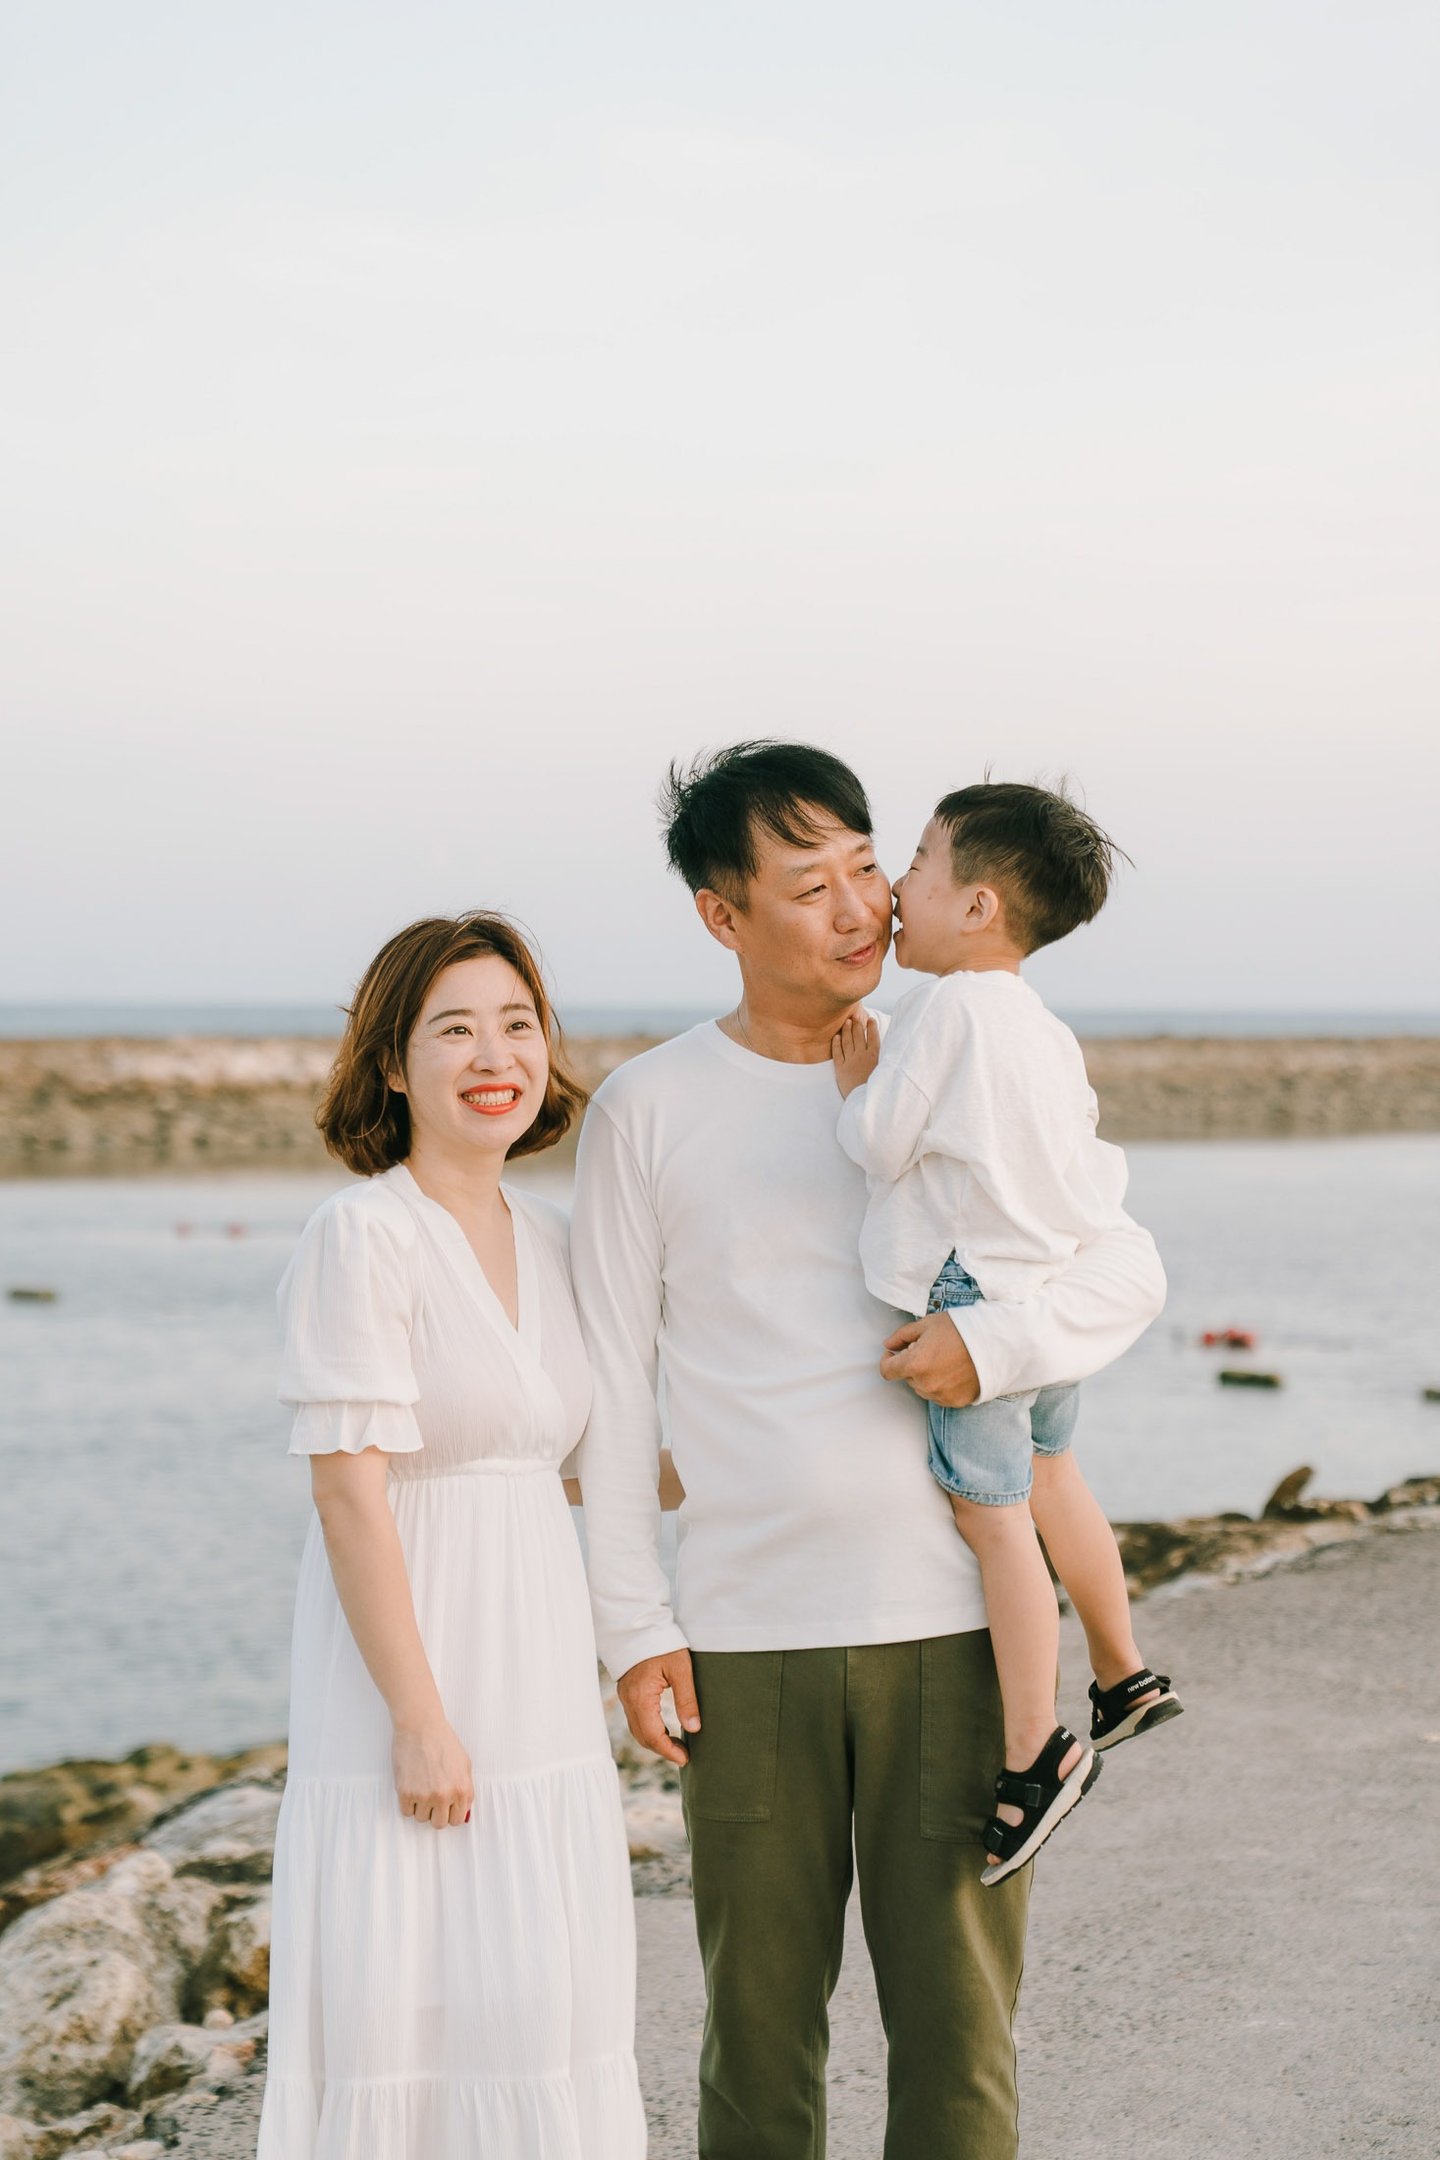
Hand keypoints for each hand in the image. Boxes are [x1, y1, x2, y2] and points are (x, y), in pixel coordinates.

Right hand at [392, 1719, 473, 1827]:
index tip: (446, 1807)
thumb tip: (463, 1810)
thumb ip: (466, 1789)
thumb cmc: (442, 1741)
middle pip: (439, 1823)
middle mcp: (445, 1796)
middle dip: (436, 1813)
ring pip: (421, 1818)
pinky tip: (411, 1786)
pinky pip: (406, 1812)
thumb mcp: (465, 1764)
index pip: (458, 1820)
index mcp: (462, 1789)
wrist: (421, 1726)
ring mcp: (424, 1795)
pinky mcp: (406, 1792)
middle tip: (432, 1798)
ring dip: (420, 1807)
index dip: (451, 1813)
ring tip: (421, 1786)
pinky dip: (407, 1803)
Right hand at [617, 1649, 699, 1768]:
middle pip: (642, 1736)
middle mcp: (629, 1700)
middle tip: (684, 1755)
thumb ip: (687, 1699)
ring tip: (677, 1744)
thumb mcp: (681, 1669)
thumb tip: (694, 1728)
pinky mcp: (628, 1691)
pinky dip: (649, 1729)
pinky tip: (665, 1728)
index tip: (685, 1759)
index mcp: (641, 1697)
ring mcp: (625, 1696)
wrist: (640, 1623)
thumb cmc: (663, 1643)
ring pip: (637, 1729)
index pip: (652, 1735)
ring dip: (656, 1740)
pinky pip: (636, 1718)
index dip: (668, 1751)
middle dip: (662, 1749)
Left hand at [832, 1014, 879, 1097]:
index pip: (873, 1037)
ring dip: (847, 1030)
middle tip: (855, 1016)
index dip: (871, 1027)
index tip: (870, 1019)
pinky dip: (836, 1044)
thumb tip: (891, 1052)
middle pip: (859, 1036)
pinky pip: (837, 1053)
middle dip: (857, 1024)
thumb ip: (885, 1060)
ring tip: (846, 1022)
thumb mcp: (886, 1072)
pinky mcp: (841, 1069)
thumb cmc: (879, 1089)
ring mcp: (850, 1061)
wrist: (865, 1102)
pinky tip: (836, 1037)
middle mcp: (862, 1056)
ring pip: (847, 1041)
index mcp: (875, 1056)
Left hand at [881, 1311, 981, 1406]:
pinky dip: (941, 1385)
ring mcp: (941, 1395)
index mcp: (915, 1364)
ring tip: (943, 1359)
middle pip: (906, 1378)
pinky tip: (953, 1370)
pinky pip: (938, 1395)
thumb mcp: (927, 1324)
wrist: (994, 1343)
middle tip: (929, 1350)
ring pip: (922, 1388)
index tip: (894, 1353)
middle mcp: (926, 1384)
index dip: (888, 1360)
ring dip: (925, 1376)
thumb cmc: (960, 1330)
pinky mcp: (955, 1402)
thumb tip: (888, 1344)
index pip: (887, 1371)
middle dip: (911, 1365)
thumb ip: (902, 1335)